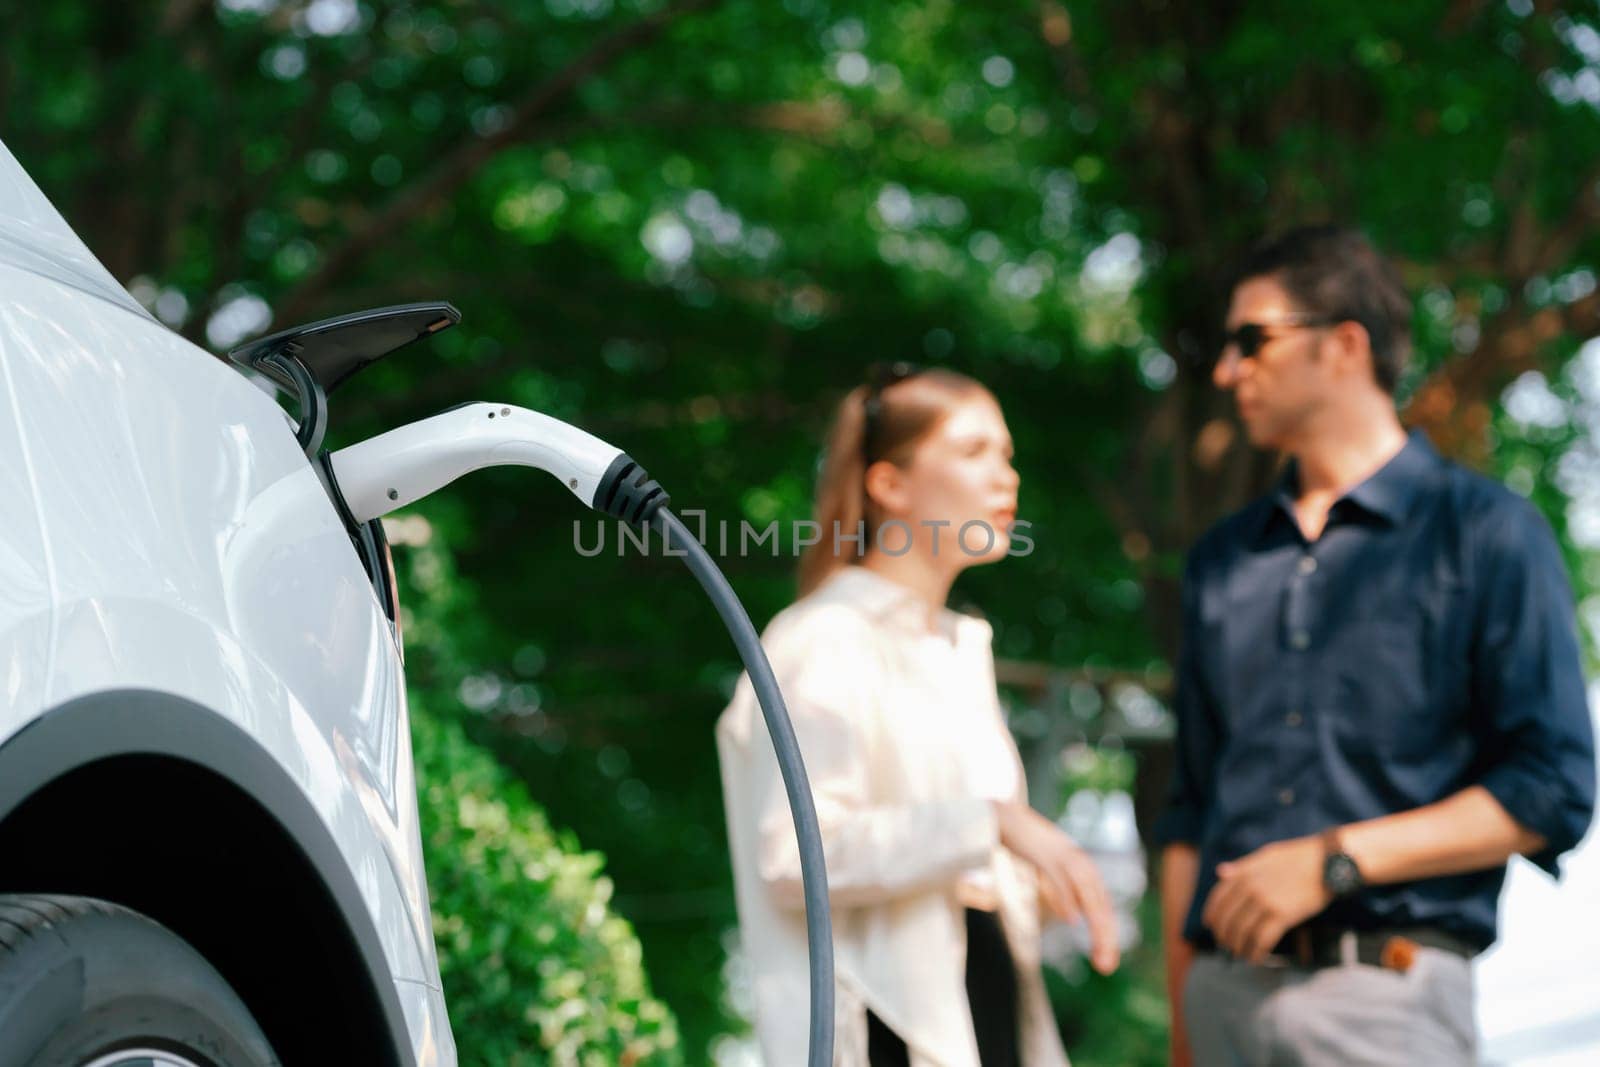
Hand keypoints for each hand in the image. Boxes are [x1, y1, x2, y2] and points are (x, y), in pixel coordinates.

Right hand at [993, 800, 1119, 973]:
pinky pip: (1059, 877)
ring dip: (1096, 925)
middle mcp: (1079, 862)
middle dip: (1105, 937)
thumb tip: (1073, 918)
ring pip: (1087, 894)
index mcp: (1083, 867)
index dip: (1106, 934)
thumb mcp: (1050, 870)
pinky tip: (1072, 919)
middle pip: (1100, 904)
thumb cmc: (1027, 845)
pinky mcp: (1043, 851)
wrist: (1004, 815)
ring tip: (1099, 953)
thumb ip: (1062, 891)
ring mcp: (1063, 855)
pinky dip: (1067, 898)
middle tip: (1107, 967)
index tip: (1106, 962)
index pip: (1102, 906)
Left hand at [1201, 835, 1329, 962]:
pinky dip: (1256, 952)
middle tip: (1226, 945)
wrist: (1328, 861)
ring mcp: (1265, 901)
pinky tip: (1256, 958)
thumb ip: (1242, 866)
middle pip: (1227, 918)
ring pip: (1242, 931)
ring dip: (1239, 947)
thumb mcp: (1266, 855)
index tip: (1210, 926)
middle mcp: (1250, 887)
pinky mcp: (1282, 915)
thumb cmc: (1300, 857)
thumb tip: (1220, 872)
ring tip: (1241, 954)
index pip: (1218, 898)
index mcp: (1245, 872)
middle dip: (1224, 936)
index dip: (1212, 915)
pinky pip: (1262, 939)